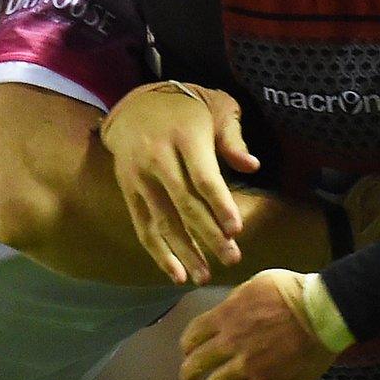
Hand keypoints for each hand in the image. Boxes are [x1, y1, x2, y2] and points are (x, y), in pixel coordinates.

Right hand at [102, 81, 260, 283]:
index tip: (236, 230)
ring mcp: (139, 177)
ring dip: (185, 252)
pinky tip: (176, 273)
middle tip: (231, 258)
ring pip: (162, 221)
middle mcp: (158, 158)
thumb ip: (233, 138)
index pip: (202, 177)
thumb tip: (251, 166)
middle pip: (184, 204)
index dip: (219, 205)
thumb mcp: (217, 107)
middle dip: (208, 235)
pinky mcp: (128, 191)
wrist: (135, 104)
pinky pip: (143, 226)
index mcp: (184, 137)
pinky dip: (158, 252)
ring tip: (205, 275)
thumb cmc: (188, 107)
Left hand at [180, 271, 336, 379]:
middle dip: (189, 372)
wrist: (322, 313)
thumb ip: (236, 301)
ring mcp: (246, 366)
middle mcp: (229, 343)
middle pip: (196, 364)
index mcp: (225, 316)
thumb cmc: (294, 292)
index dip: (187, 346)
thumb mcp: (257, 284)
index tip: (188, 351)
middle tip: (190, 377)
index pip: (192, 336)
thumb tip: (227, 312)